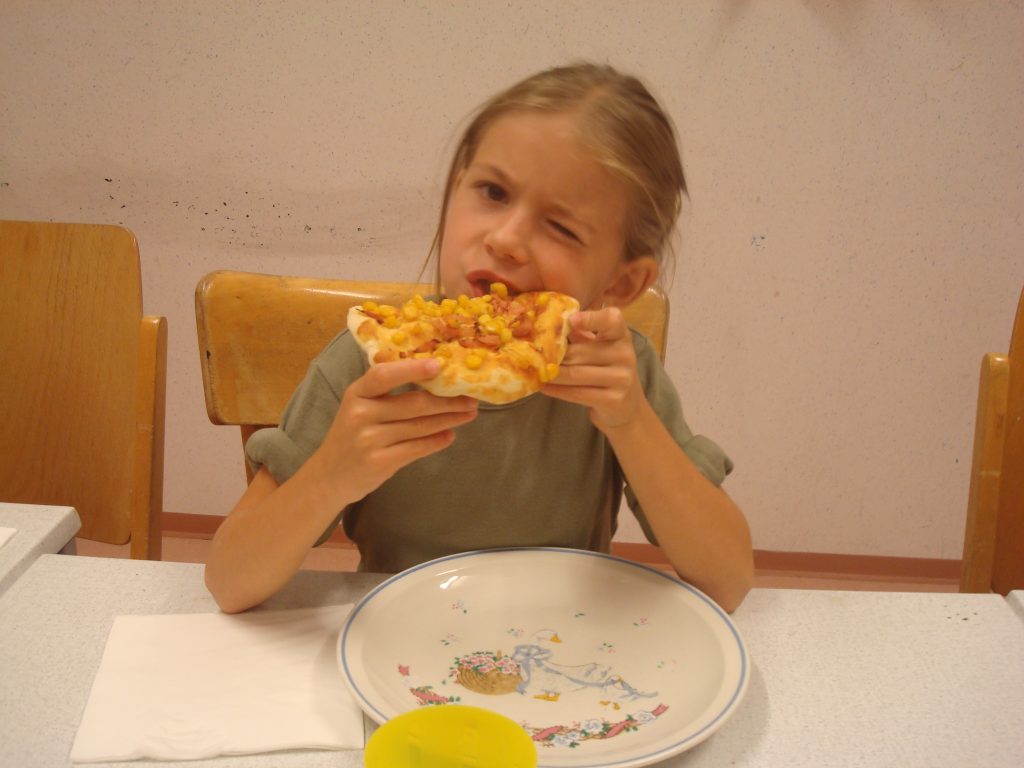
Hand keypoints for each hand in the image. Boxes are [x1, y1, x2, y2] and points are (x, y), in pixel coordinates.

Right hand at [316, 357, 477, 501]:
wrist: (329, 477)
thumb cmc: (352, 436)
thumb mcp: (359, 407)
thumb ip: (386, 394)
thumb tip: (433, 378)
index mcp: (356, 393)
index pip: (384, 375)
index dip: (412, 369)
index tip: (439, 365)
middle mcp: (361, 414)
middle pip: (413, 403)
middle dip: (447, 400)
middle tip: (471, 398)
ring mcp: (369, 440)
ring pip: (419, 426)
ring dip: (449, 420)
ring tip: (468, 414)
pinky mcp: (379, 463)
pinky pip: (416, 449)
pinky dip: (436, 442)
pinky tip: (450, 436)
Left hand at [541, 307, 645, 430]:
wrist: (627, 405)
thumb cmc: (605, 368)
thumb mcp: (598, 347)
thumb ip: (579, 335)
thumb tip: (547, 324)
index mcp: (620, 335)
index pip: (611, 320)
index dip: (591, 318)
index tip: (571, 320)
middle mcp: (625, 354)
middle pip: (581, 352)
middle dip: (555, 355)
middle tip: (534, 355)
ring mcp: (621, 378)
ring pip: (576, 374)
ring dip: (552, 373)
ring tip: (536, 371)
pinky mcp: (613, 399)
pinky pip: (577, 393)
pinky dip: (557, 390)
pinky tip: (544, 386)